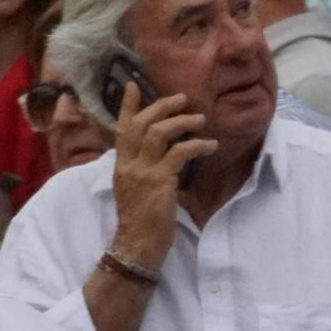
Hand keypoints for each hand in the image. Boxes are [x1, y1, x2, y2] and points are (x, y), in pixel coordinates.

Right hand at [109, 83, 217, 267]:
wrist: (137, 245)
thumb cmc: (140, 222)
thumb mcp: (134, 190)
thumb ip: (141, 170)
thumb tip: (161, 155)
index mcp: (121, 166)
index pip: (121, 129)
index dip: (128, 106)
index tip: (133, 85)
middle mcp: (128, 164)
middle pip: (141, 124)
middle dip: (162, 106)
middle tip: (182, 98)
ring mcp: (143, 171)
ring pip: (159, 132)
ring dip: (182, 122)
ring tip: (200, 119)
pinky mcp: (160, 180)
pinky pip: (179, 153)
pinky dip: (197, 145)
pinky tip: (210, 146)